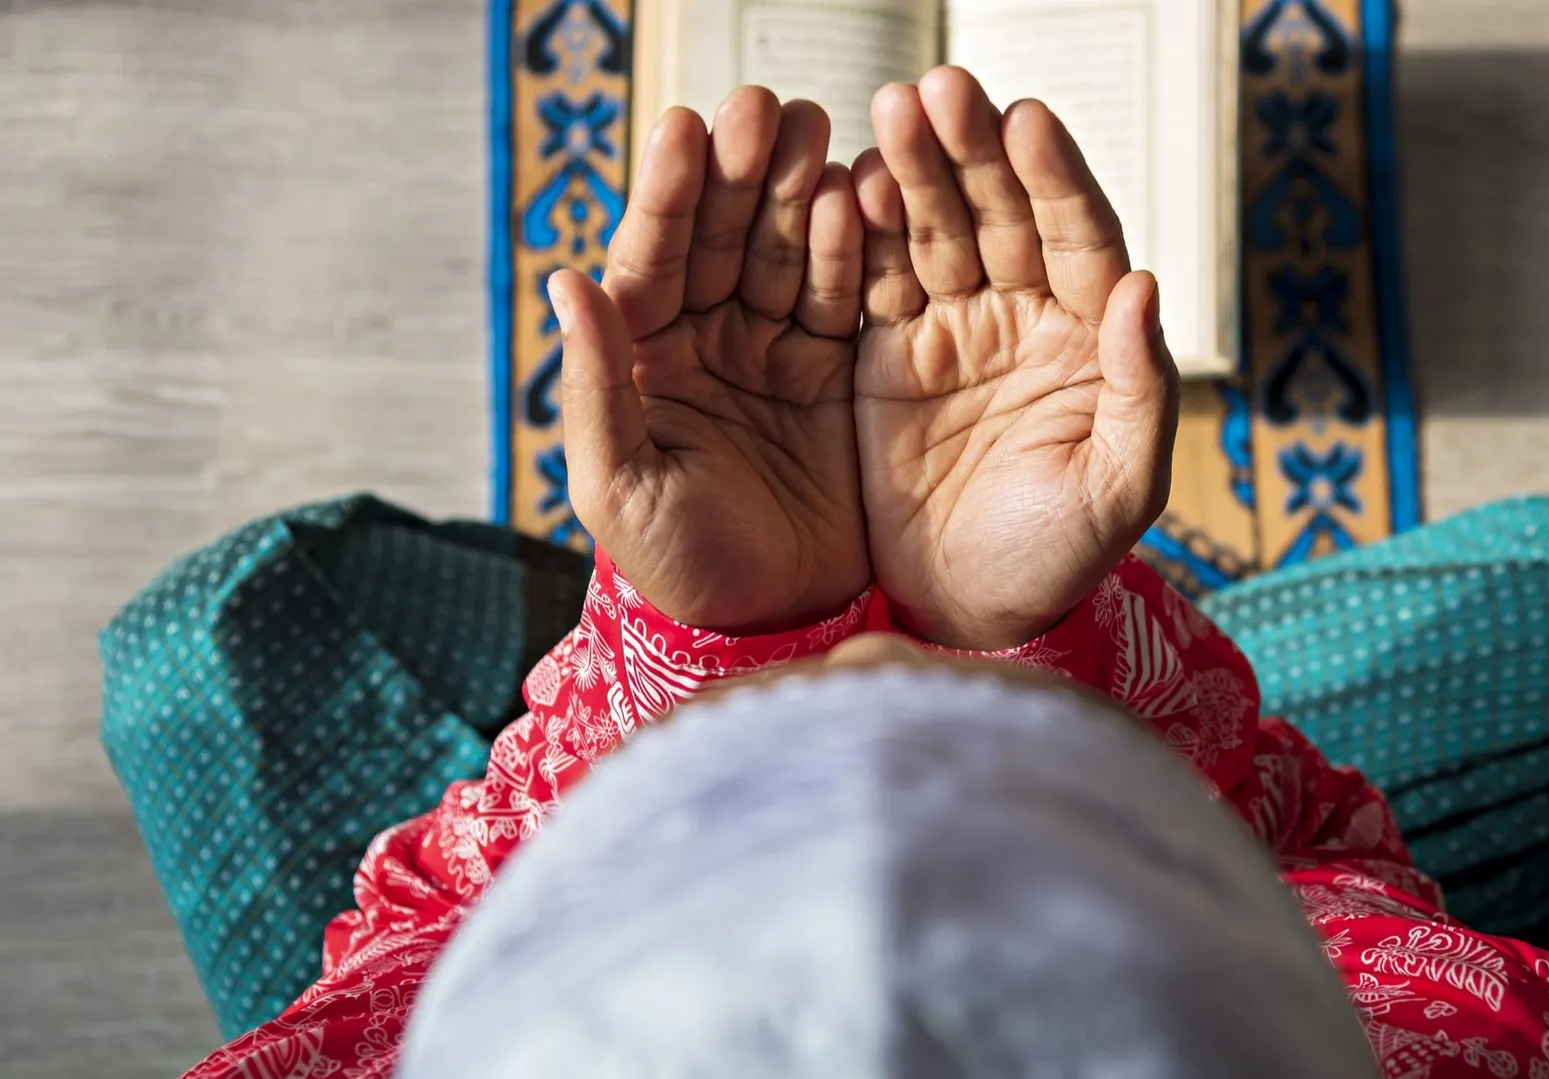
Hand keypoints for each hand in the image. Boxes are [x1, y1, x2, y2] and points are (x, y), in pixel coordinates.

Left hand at [554, 88, 868, 634]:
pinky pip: (849, 295)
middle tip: (762, 107)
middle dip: (740, 169)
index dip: (667, 195)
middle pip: (724, 235)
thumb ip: (598, 386)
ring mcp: (777, 350)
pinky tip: (860, 195)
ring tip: (816, 128)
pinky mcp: (841, 370)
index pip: (652, 258)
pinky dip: (855, 247)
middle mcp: (708, 340)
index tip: (681, 128)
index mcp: (645, 358)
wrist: (775, 625)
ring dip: (798, 187)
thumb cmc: (680, 569)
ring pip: (788, 249)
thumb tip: (565, 281)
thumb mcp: (620, 487)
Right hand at [851, 67, 1177, 650]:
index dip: (1054, 178)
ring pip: (933, 230)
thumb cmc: (1058, 558)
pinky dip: (857, 234)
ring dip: (911, 170)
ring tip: (885, 114)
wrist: (966, 613)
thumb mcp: (1117, 489)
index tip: (1026, 120)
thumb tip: (1141, 284)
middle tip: (939, 90)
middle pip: (1001, 213)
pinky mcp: (884, 354)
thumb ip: (1139, 389)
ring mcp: (950, 329)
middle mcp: (1021, 317)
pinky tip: (844, 186)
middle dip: (971, 151)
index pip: (1077, 236)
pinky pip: (871, 279)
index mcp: (1086, 337)